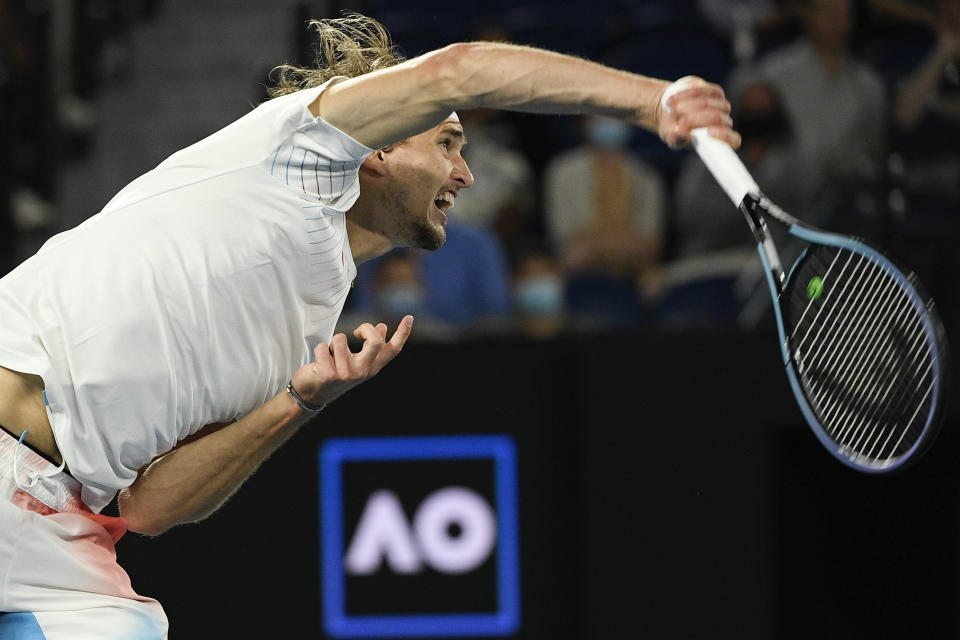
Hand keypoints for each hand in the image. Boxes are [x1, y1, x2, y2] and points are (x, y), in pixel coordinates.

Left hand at [290, 315, 413, 406]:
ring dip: (332, 343)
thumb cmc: (336, 373)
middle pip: (375, 342)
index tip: (409, 318)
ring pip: (341, 339)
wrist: (312, 395)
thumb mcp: (356, 361)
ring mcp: (346, 374)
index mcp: (372, 367)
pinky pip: (323, 347)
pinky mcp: (329, 374)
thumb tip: (382, 327)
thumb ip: (369, 347)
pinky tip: (319, 362)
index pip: (392, 350)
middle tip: (357, 332)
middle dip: (366, 329)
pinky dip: (319, 349)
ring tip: (330, 355)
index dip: (402, 333)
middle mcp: (363, 371)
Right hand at [656, 76, 740, 149]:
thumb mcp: (672, 137)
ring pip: (707, 103)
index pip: (733, 140)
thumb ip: (677, 139)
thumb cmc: (674, 130)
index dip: (725, 136)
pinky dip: (686, 94)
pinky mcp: (716, 92)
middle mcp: (724, 123)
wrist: (670, 110)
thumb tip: (686, 135)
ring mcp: (722, 106)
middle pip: (716, 118)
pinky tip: (675, 99)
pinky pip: (703, 91)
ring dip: (687, 106)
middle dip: (694, 118)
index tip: (709, 132)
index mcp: (718, 140)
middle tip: (678, 119)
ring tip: (672, 110)